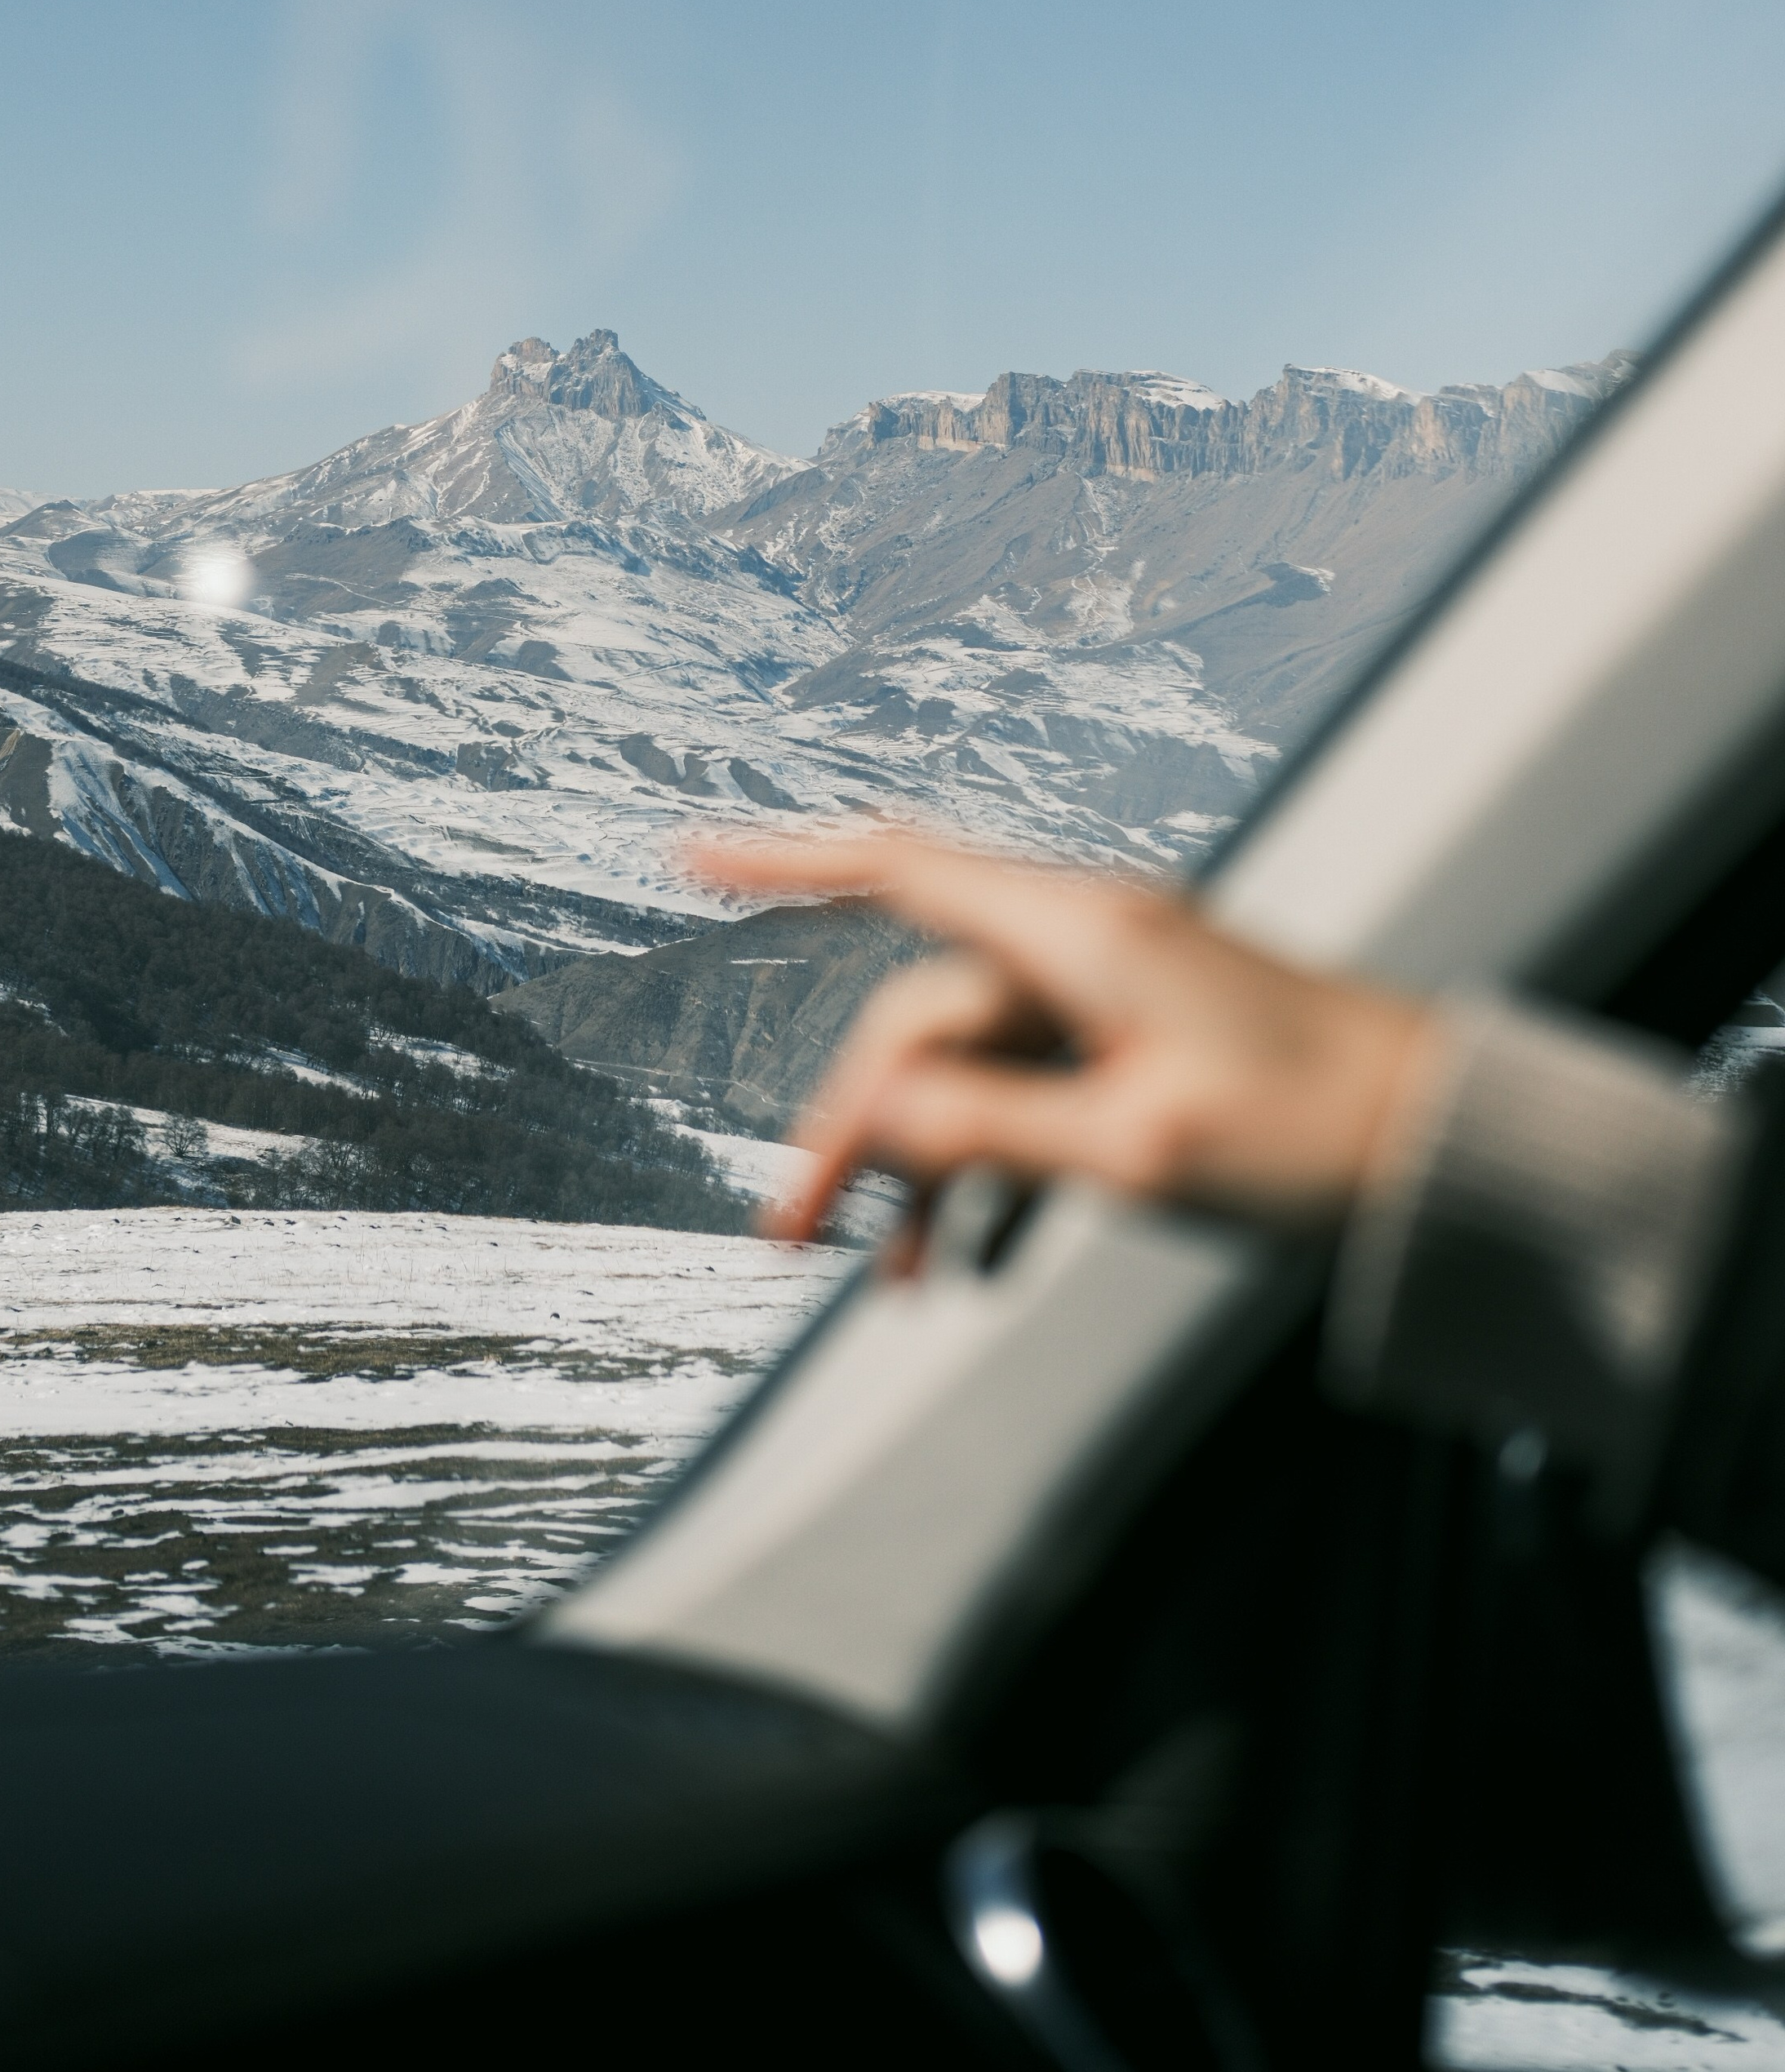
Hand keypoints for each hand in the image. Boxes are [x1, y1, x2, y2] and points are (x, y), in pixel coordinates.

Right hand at [689, 829, 1443, 1245]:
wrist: (1450, 1148)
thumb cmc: (1315, 1135)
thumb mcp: (1136, 1151)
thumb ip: (987, 1128)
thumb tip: (862, 1114)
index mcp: (1077, 933)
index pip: (896, 868)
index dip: (783, 860)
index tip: (690, 856)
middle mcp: (1086, 944)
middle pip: (920, 1015)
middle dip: (850, 1127)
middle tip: (792, 1241)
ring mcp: (1119, 995)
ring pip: (976, 1070)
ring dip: (926, 1171)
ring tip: (892, 1285)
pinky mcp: (1148, 1047)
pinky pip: (1039, 1096)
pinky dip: (1000, 1172)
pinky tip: (976, 1266)